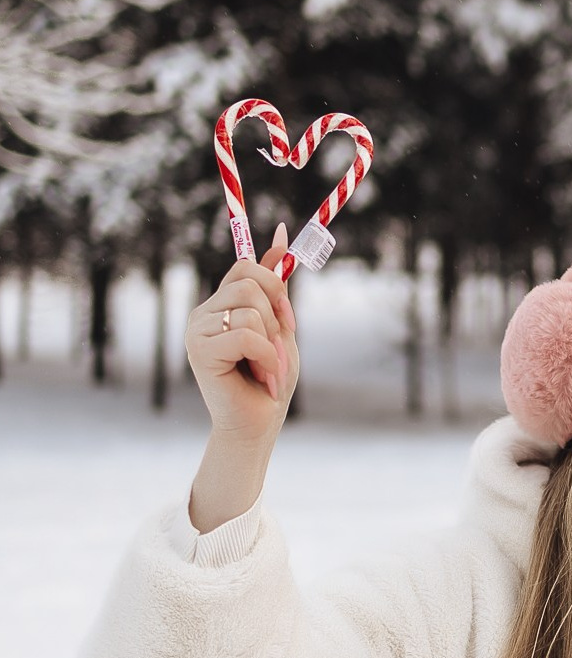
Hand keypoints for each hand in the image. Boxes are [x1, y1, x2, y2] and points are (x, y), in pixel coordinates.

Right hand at [185, 223, 298, 445]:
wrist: (258, 425)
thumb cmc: (271, 380)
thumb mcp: (280, 328)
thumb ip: (277, 286)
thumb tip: (280, 231)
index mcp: (222, 305)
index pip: (245, 266)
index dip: (274, 280)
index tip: (289, 318)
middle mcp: (205, 313)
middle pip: (250, 281)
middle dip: (279, 315)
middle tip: (280, 348)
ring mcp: (198, 329)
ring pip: (251, 308)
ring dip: (273, 344)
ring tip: (268, 369)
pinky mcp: (199, 350)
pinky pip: (247, 335)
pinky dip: (267, 358)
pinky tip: (263, 378)